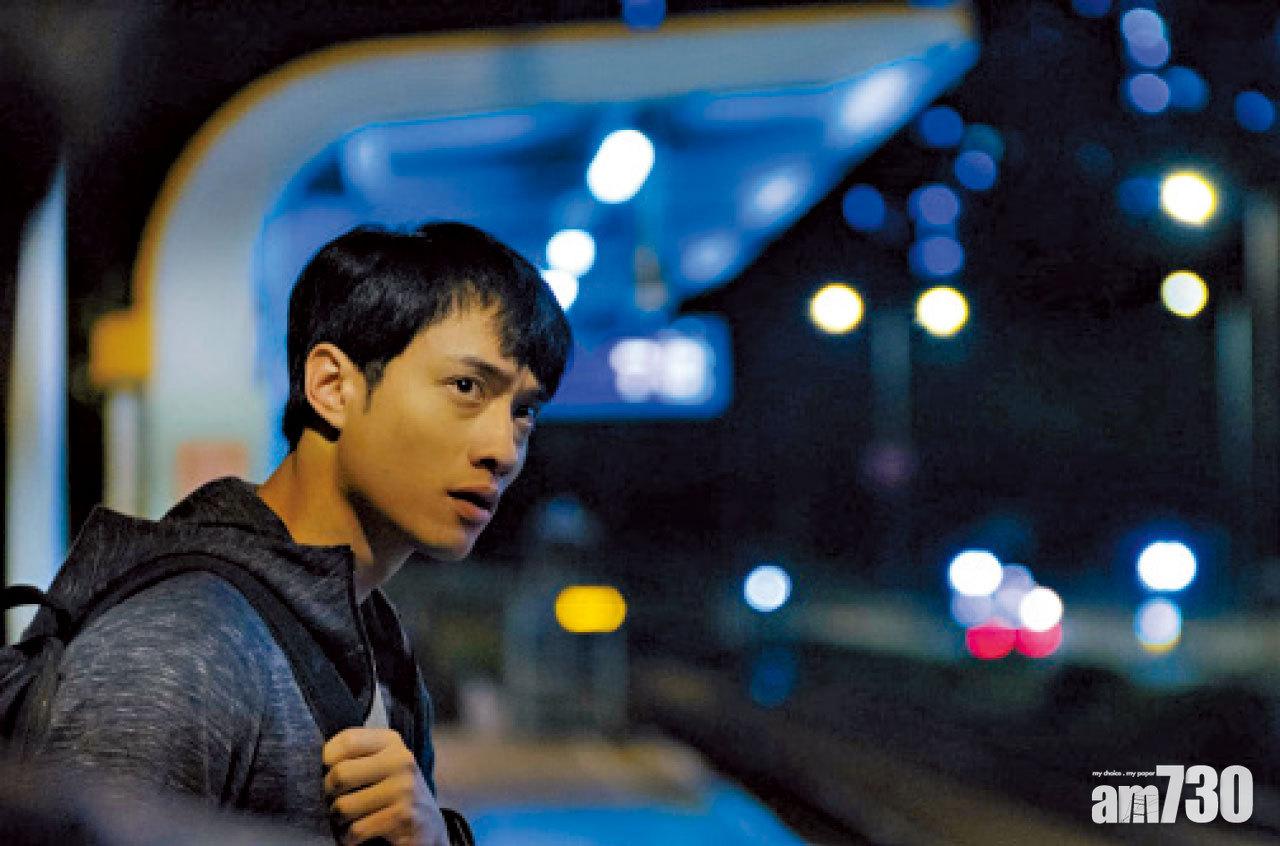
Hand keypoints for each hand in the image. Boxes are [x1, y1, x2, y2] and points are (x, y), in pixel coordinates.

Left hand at [323, 727, 447, 845]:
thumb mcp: (381, 763)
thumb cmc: (393, 792)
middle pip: (340, 774)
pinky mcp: (402, 817)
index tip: (330, 771)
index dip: (327, 759)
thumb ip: (356, 755)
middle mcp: (401, 760)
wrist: (429, 826)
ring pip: (344, 806)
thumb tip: (313, 759)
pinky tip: (359, 833)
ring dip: (339, 819)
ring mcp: (404, 789)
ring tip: (349, 818)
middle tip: (336, 800)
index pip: (347, 740)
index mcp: (392, 742)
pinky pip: (356, 830)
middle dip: (329, 793)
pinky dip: (349, 837)